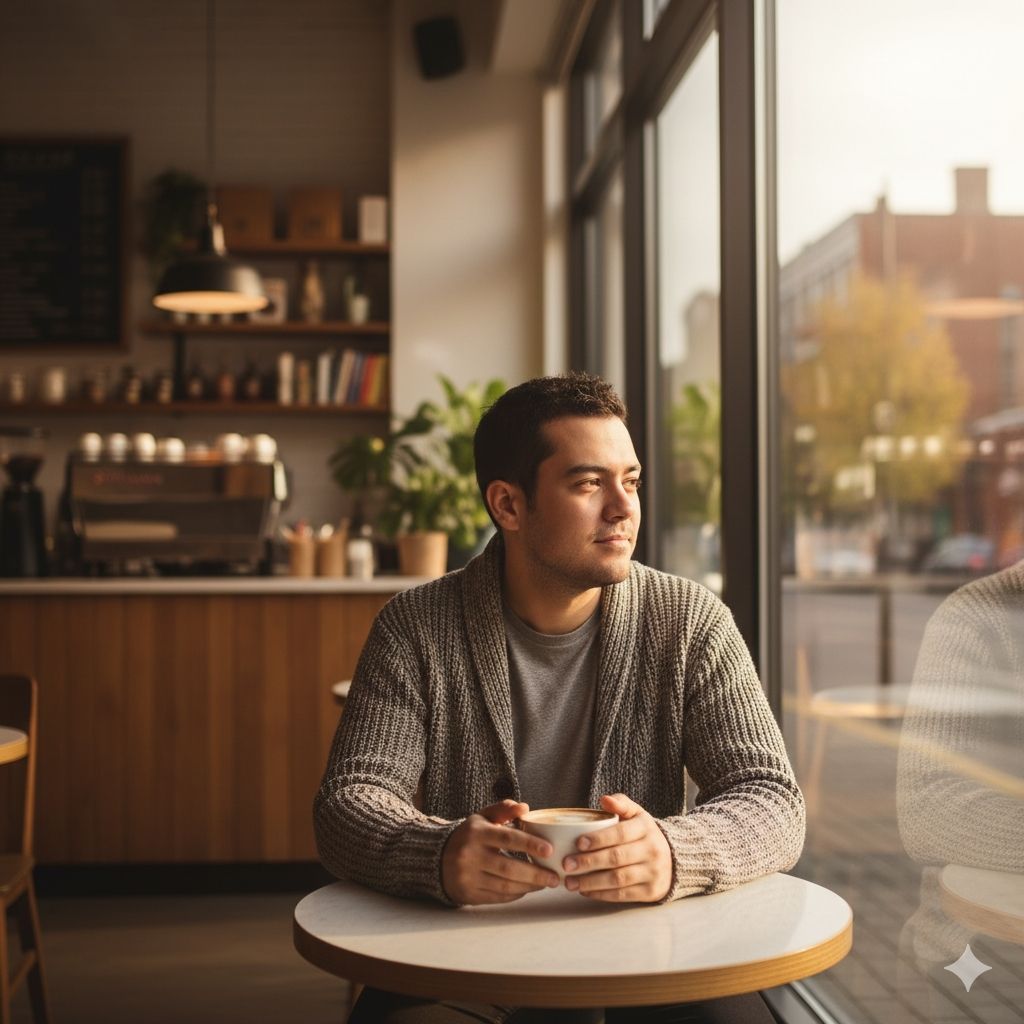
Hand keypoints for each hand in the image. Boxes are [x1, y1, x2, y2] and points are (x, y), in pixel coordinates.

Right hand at [441, 800, 560, 905]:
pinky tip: (528, 889)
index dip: (529, 844)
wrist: (435, 858)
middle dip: (535, 874)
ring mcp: (468, 877)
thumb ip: (503, 809)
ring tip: (546, 883)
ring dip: (529, 886)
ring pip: (505, 886)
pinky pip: (498, 897)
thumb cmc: (468, 836)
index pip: (507, 838)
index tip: (550, 850)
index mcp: (476, 833)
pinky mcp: (469, 894)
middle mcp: (470, 856)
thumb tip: (525, 808)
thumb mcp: (482, 818)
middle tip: (555, 876)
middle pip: (509, 868)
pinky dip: (516, 894)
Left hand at [563, 793, 672, 902]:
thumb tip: (604, 799)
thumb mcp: (637, 814)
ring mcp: (652, 873)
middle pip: (616, 858)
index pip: (620, 833)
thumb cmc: (644, 834)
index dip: (598, 839)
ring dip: (591, 882)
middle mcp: (652, 850)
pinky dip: (601, 894)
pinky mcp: (651, 892)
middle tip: (566, 864)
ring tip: (570, 882)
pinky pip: (623, 895)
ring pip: (618, 879)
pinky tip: (585, 891)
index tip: (578, 843)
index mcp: (646, 828)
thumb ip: (621, 804)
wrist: (673, 859)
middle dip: (589, 862)